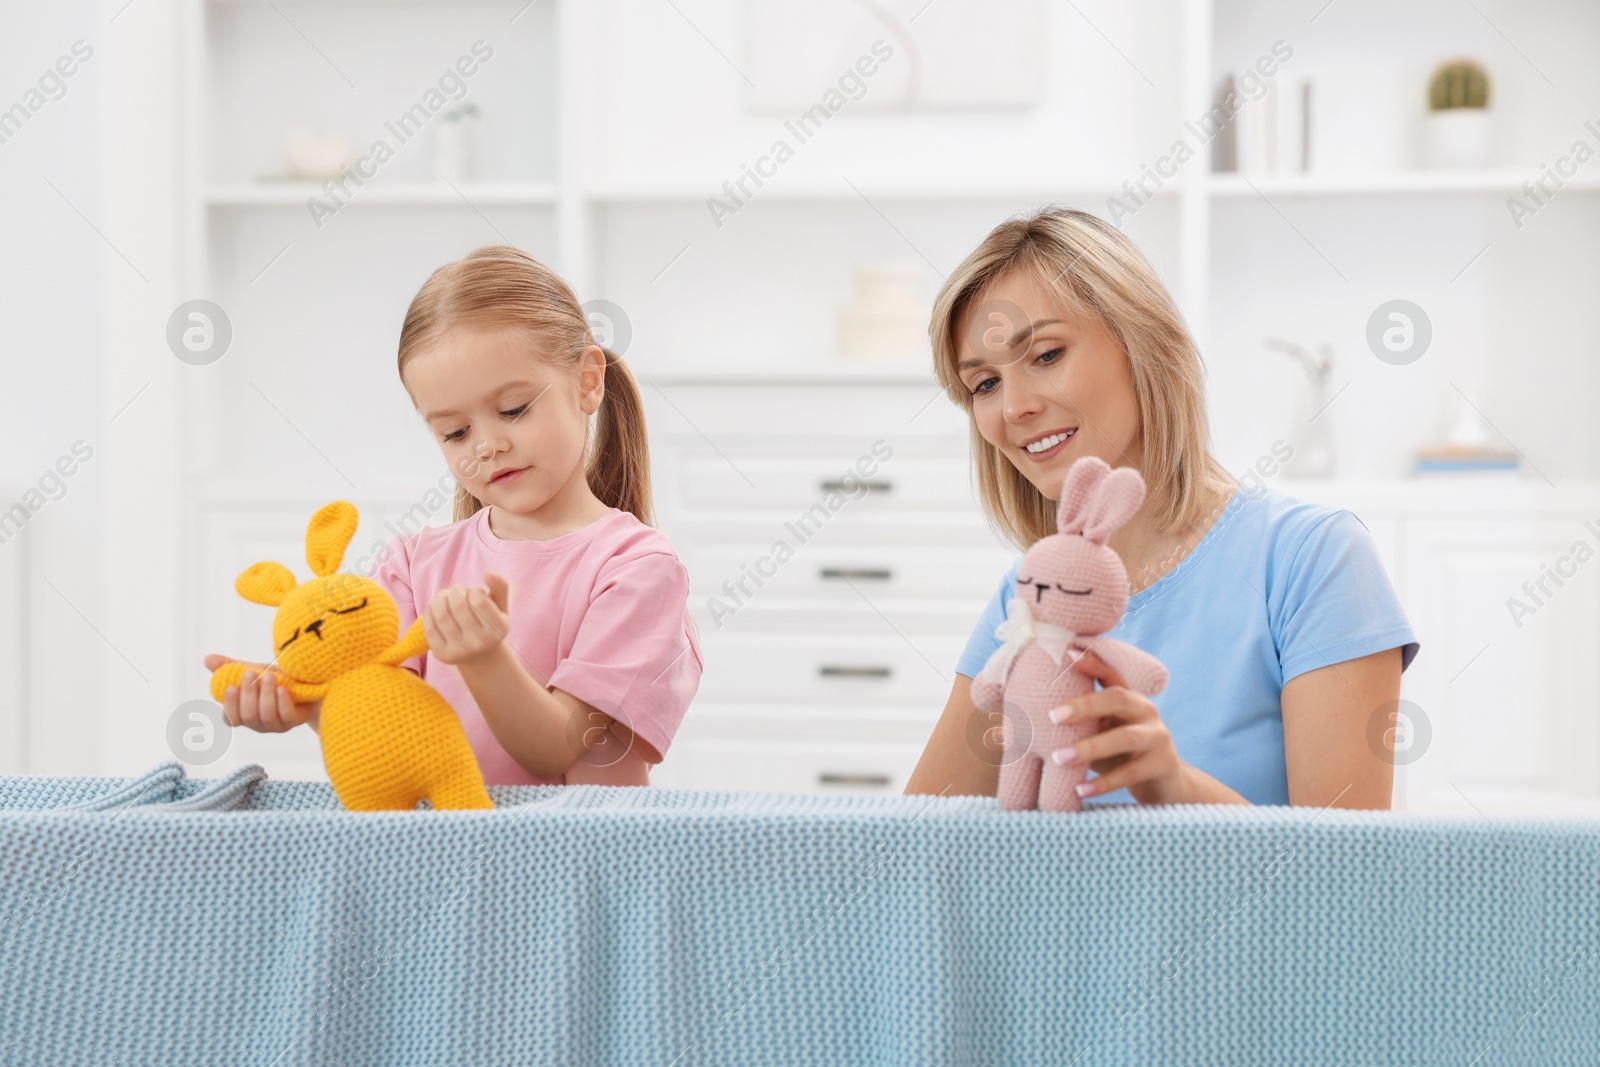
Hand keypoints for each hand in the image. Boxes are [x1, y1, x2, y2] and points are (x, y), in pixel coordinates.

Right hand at [203, 654, 320, 731]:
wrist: (308, 682)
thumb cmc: (276, 679)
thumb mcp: (253, 670)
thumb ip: (230, 666)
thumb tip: (207, 659)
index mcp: (245, 713)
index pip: (230, 719)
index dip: (229, 705)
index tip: (231, 686)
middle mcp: (259, 723)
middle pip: (247, 716)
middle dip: (248, 694)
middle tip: (250, 673)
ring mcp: (277, 725)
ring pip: (266, 716)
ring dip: (266, 695)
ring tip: (269, 676)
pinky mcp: (295, 721)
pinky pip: (286, 716)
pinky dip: (282, 702)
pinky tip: (282, 689)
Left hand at [422, 571, 510, 666]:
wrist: (480, 656)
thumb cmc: (490, 623)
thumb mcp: (501, 605)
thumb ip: (500, 585)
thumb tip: (488, 573)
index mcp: (498, 629)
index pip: (479, 600)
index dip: (473, 590)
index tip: (474, 593)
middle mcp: (480, 643)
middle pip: (458, 605)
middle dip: (454, 591)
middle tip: (456, 590)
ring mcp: (460, 651)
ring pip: (441, 615)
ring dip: (439, 598)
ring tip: (444, 596)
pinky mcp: (442, 655)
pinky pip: (429, 626)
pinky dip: (429, 611)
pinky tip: (435, 608)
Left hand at [1046, 649, 1186, 804]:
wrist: (1164, 785)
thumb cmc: (1119, 755)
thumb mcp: (1094, 737)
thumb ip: (1064, 730)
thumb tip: (1002, 730)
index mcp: (1128, 698)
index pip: (1111, 673)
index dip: (1092, 663)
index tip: (1067, 655)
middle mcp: (1146, 711)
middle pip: (1119, 698)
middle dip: (1085, 705)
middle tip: (1052, 717)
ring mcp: (1158, 736)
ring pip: (1125, 737)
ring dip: (1090, 748)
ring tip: (1059, 758)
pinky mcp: (1162, 765)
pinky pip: (1131, 773)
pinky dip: (1103, 783)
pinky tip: (1079, 790)